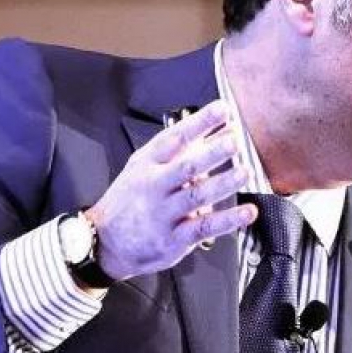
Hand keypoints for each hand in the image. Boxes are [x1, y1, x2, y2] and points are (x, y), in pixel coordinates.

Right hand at [84, 100, 256, 281]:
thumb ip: (181, 150)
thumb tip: (220, 131)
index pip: (175, 137)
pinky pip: (204, 227)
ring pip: (197, 195)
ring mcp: (164, 213)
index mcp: (148, 163)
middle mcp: (155, 186)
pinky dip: (229, 220)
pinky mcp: (174, 238)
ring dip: (223, 183)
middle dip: (212, 152)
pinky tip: (247, 212)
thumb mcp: (145, 167)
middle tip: (234, 140)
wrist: (104, 243)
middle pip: (186, 166)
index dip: (200, 122)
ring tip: (245, 172)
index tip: (223, 110)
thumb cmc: (130, 199)